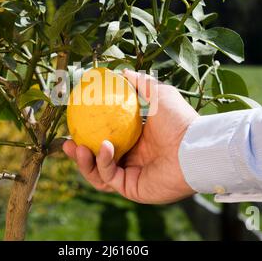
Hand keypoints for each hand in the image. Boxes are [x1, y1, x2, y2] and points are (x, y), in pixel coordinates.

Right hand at [63, 69, 198, 203]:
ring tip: (75, 148)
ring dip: (84, 162)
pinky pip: (110, 177)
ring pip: (99, 173)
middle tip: (67, 143)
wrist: (195, 146)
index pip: (105, 141)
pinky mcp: (133, 188)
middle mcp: (132, 160)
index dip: (88, 136)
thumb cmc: (179, 120)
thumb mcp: (158, 95)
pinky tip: (103, 147)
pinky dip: (102, 163)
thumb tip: (123, 72)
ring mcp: (132, 175)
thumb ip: (141, 83)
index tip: (74, 126)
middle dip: (79, 155)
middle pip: (97, 161)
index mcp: (135, 141)